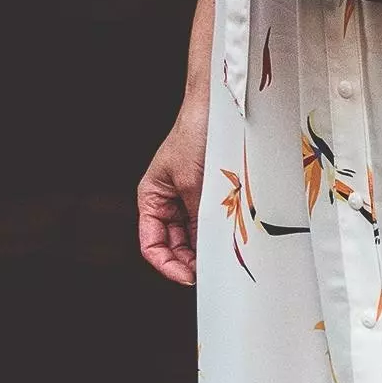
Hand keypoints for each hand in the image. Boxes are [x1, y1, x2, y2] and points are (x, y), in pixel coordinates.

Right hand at [138, 105, 207, 284]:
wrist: (220, 104)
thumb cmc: (195, 133)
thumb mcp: (194, 184)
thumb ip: (198, 221)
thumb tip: (205, 255)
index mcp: (152, 197)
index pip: (151, 244)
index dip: (167, 265)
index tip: (189, 277)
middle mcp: (169, 200)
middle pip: (174, 245)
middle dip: (190, 260)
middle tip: (212, 271)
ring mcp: (190, 197)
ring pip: (194, 236)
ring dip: (206, 246)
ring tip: (222, 254)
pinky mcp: (210, 191)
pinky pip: (210, 220)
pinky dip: (218, 230)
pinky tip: (230, 236)